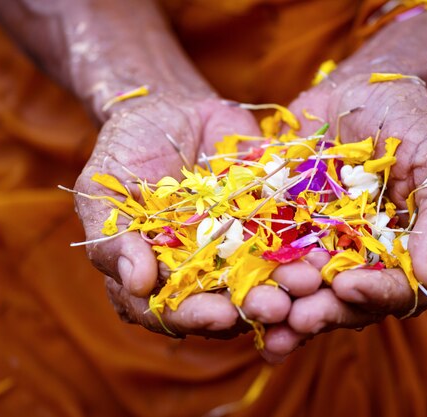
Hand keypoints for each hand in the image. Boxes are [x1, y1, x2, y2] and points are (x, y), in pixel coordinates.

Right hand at [75, 93, 291, 338]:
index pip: (173, 310)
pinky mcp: (268, 220)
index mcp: (158, 276)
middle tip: (277, 308)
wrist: (169, 110)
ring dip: (287, 284)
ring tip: (307, 282)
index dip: (196, 315)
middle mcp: (202, 272)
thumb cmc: (125, 152)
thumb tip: (137, 284)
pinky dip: (305, 244)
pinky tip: (322, 249)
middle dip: (252, 307)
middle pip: (228, 301)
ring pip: (265, 275)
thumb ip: (114, 238)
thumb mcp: (104, 190)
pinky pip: (290, 236)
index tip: (219, 315)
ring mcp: (239, 247)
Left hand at [261, 72, 426, 360]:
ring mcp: (330, 247)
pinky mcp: (294, 232)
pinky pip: (278, 259)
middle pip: (352, 300)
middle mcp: (371, 258)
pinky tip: (243, 294)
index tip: (348, 285)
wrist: (359, 87)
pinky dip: (262, 277)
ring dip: (291, 309)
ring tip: (268, 325)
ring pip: (313, 289)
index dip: (377, 293)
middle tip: (297, 320)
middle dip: (326, 312)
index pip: (403, 288)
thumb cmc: (408, 118)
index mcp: (412, 249)